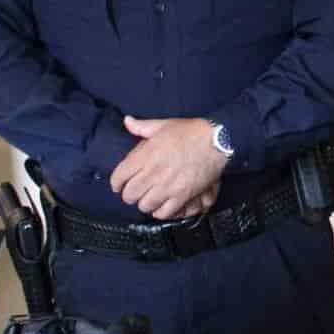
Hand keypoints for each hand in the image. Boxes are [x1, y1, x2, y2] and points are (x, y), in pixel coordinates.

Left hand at [111, 116, 227, 219]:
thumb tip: (127, 121)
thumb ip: (142, 126)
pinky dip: (160, 212)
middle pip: (130, 195)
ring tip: (149, 199)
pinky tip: (162, 206)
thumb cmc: (190, 131)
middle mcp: (153, 173)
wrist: (216, 141)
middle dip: (129, 195)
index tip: (118, 185)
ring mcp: (167, 186)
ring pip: (145, 205)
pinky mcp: (182, 195)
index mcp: (145, 155)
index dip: (116, 184)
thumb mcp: (163, 124)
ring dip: (145, 203)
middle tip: (135, 193)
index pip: (119, 176)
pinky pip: (164, 212)